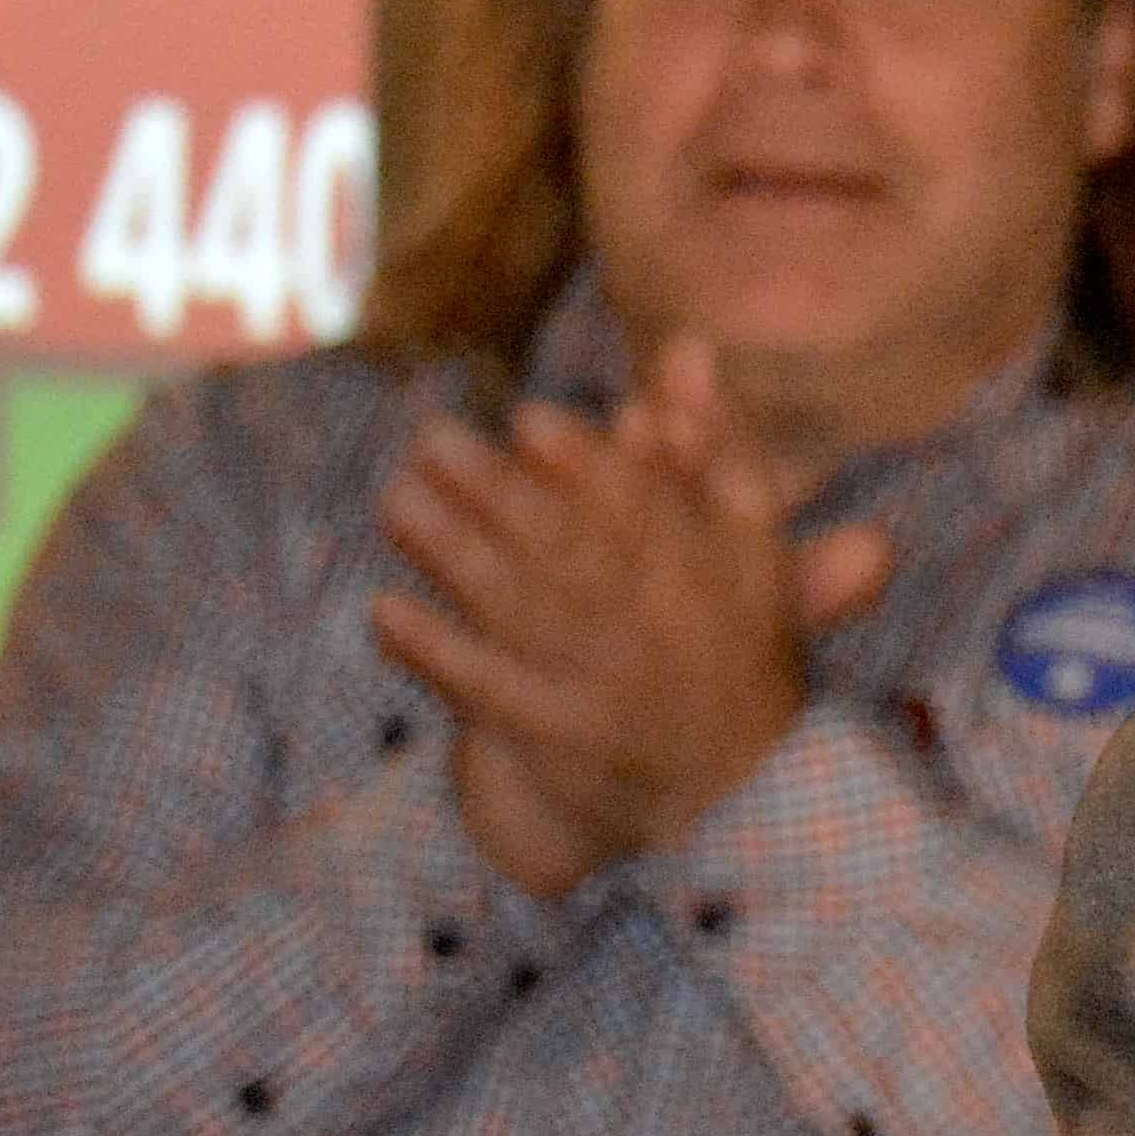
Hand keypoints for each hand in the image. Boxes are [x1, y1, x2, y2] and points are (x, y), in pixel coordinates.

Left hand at [371, 340, 896, 898]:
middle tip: (430, 439)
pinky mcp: (554, 738)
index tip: (529, 422)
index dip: (584, 464)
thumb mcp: (750, 537)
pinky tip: (384, 610)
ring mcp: (598, 683)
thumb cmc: (736, 642)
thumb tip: (689, 345)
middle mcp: (649, 622)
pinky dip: (434, 651)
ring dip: (450, 553)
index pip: (641, 508)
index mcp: (701, 569)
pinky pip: (486, 691)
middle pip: (563, 548)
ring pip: (517, 609)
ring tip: (395, 499)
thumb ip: (719, 440)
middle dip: (494, 491)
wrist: (740, 790)